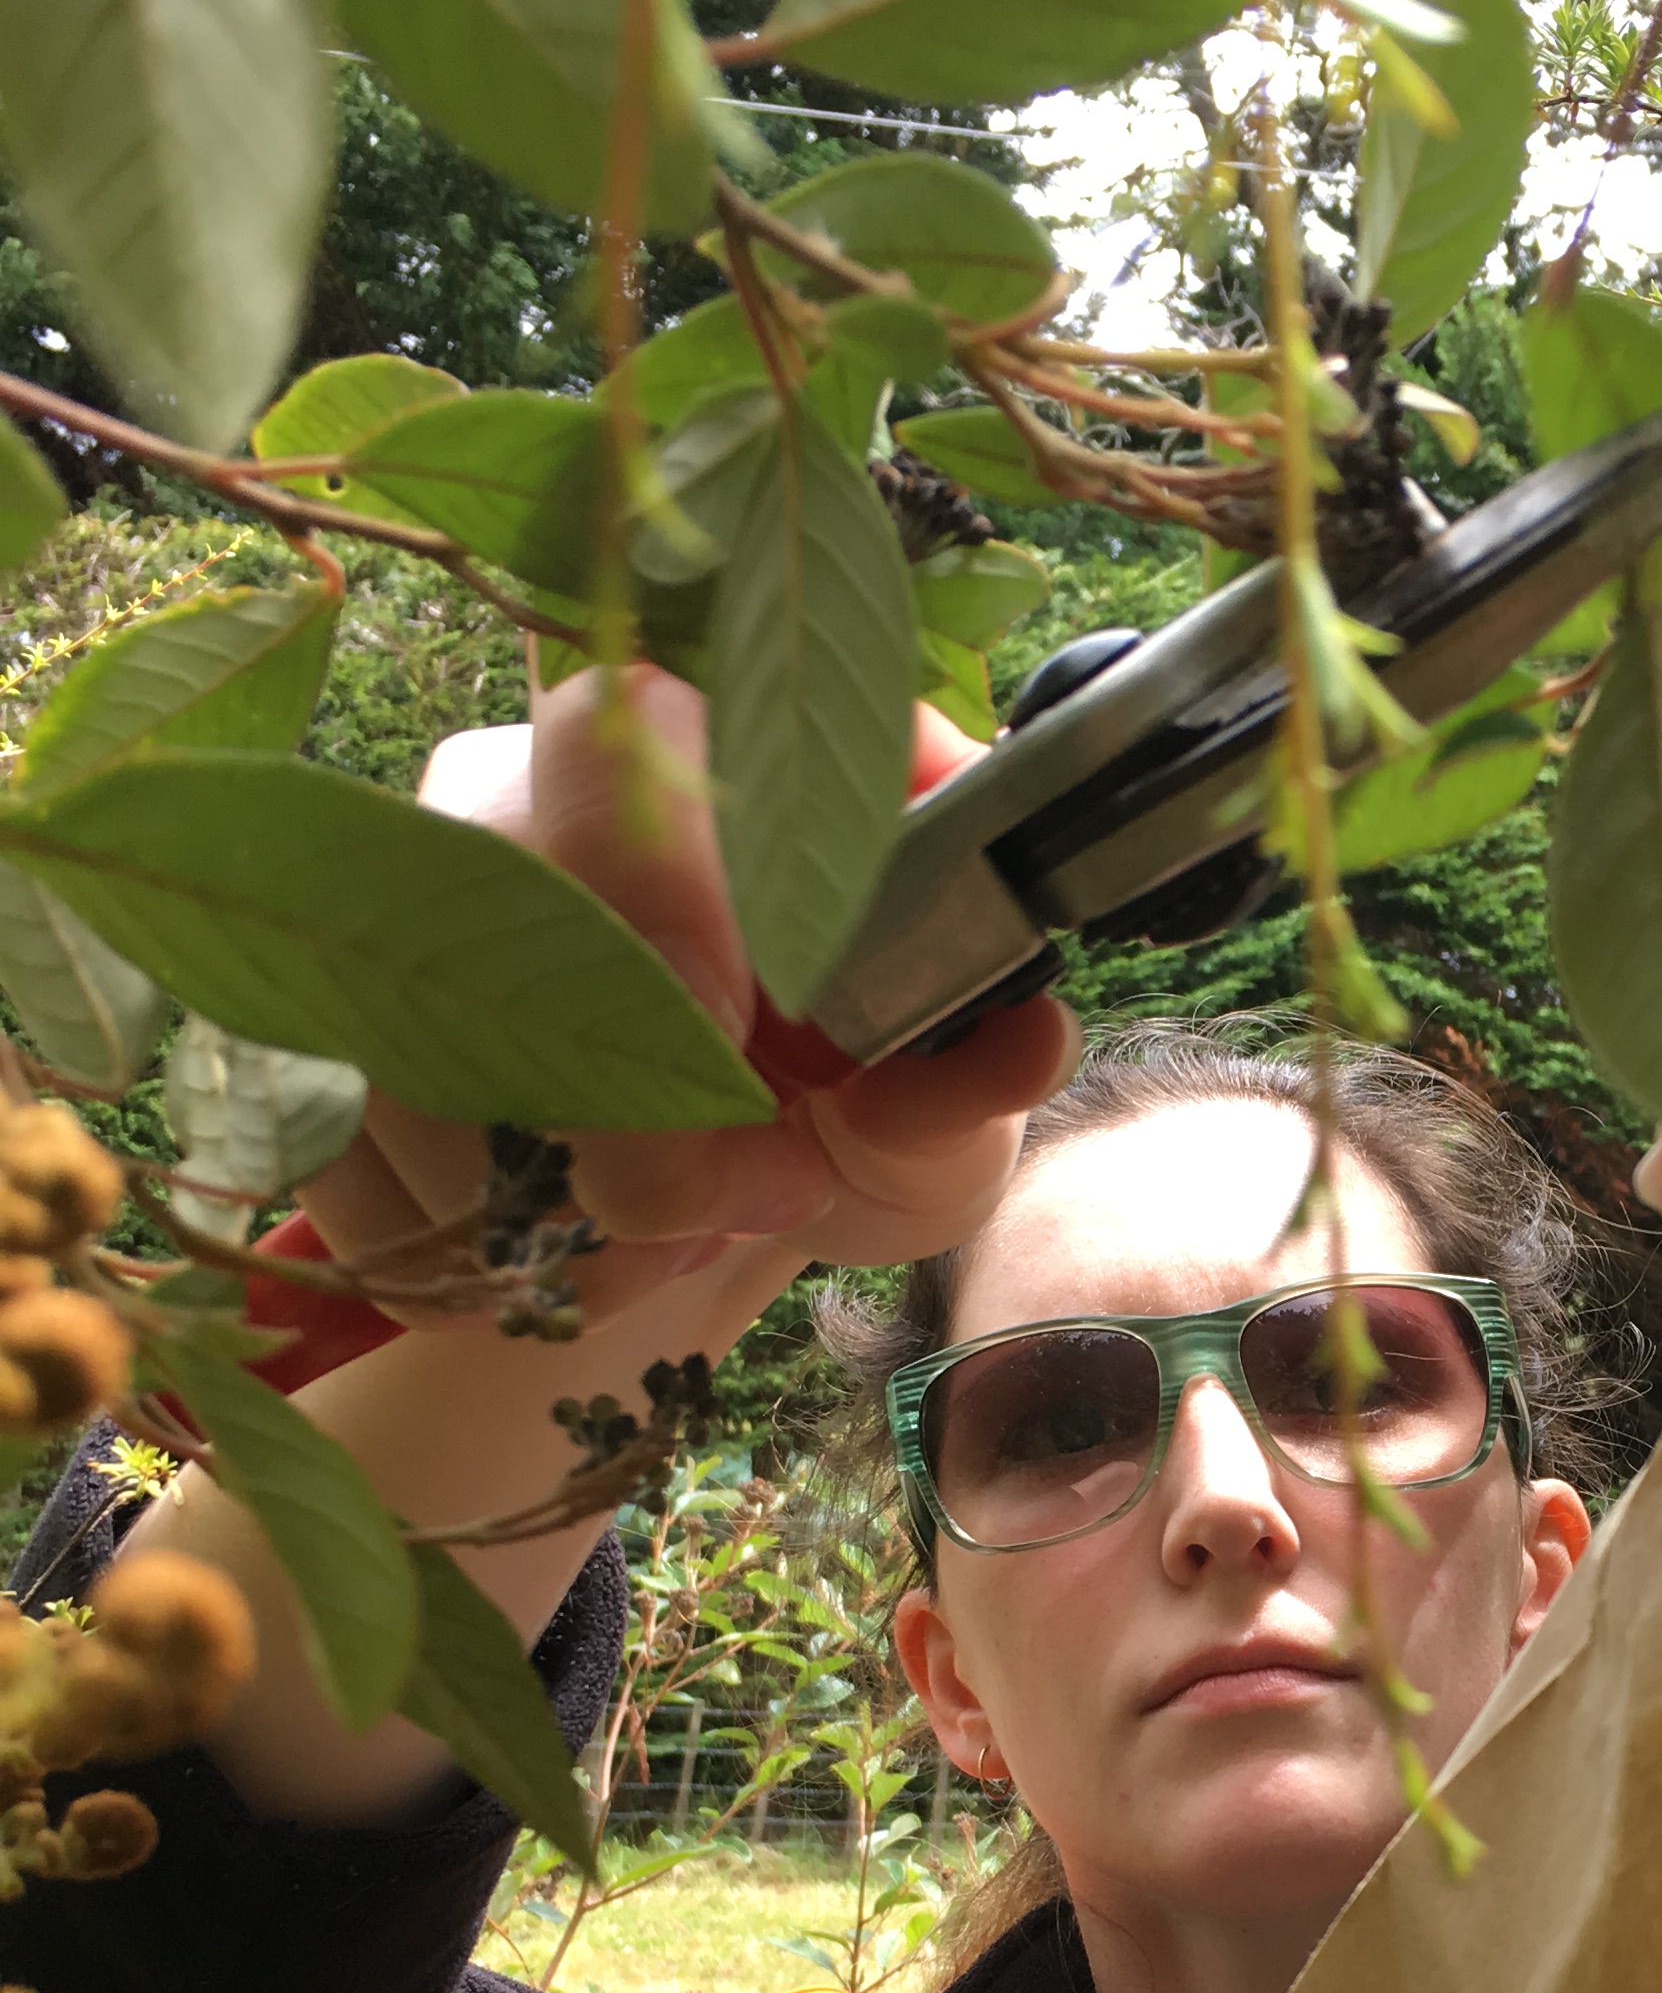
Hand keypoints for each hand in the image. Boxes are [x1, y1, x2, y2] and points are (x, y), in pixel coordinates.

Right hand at [301, 663, 1073, 1306]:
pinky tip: (575, 1264)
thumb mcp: (943, 1086)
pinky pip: (351, 1169)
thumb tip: (1018, 1031)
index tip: (751, 1025)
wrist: (719, 1195)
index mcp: (679, 740)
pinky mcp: (311, 1052)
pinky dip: (481, 1263)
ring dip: (572, 1209)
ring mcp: (379, 916)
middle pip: (489, 905)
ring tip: (687, 1240)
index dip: (665, 887)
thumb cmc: (844, 1097)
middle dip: (639, 1109)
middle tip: (765, 1187)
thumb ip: (975, 1058)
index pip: (619, 728)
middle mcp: (500, 788)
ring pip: (412, 1061)